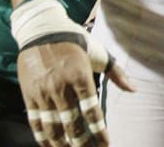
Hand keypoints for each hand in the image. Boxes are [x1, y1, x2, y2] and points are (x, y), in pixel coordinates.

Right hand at [17, 41, 132, 146]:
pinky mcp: (29, 94)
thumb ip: (117, 72)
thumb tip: (134, 89)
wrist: (41, 28)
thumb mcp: (98, 52)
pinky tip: (51, 146)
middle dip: (82, 144)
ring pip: (53, 128)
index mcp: (81, 76)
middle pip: (73, 125)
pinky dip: (43, 138)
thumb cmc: (75, 40)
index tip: (105, 145)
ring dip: (62, 145)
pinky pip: (36, 122)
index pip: (92, 112)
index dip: (99, 132)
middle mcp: (61, 87)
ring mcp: (43, 92)